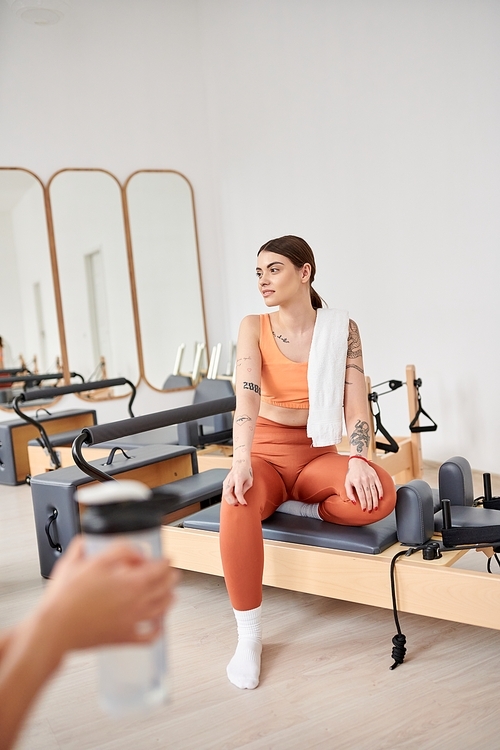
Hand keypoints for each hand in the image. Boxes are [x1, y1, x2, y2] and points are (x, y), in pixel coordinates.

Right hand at [35, 536, 177, 652]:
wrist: (54, 628)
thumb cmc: (65, 596)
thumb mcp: (87, 558)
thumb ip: (111, 548)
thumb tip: (129, 547)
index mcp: (129, 581)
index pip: (159, 568)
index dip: (166, 561)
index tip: (166, 558)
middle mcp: (135, 601)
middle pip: (164, 587)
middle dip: (171, 578)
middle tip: (172, 573)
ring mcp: (131, 621)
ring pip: (162, 610)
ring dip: (170, 599)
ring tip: (171, 594)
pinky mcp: (123, 637)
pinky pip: (149, 637)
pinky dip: (158, 631)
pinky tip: (159, 627)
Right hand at [222, 460, 252, 505]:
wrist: (240, 464)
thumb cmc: (246, 472)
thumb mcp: (249, 481)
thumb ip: (245, 489)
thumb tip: (240, 498)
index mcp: (238, 478)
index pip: (238, 491)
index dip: (241, 499)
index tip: (244, 504)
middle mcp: (231, 479)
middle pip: (228, 493)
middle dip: (232, 501)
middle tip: (238, 504)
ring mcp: (226, 481)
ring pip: (224, 494)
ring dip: (230, 500)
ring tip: (236, 502)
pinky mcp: (224, 483)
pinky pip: (224, 492)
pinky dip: (228, 497)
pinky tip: (233, 498)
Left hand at [345, 458, 382, 511]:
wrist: (358, 462)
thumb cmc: (351, 474)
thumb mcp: (347, 483)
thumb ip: (349, 493)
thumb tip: (353, 502)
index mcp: (357, 482)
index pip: (361, 496)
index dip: (363, 504)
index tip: (364, 509)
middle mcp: (364, 480)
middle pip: (368, 495)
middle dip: (370, 504)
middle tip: (370, 511)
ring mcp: (370, 478)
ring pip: (374, 492)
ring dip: (375, 501)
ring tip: (376, 507)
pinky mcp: (375, 476)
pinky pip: (379, 485)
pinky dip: (381, 492)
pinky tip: (381, 498)